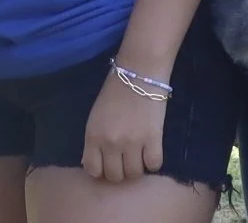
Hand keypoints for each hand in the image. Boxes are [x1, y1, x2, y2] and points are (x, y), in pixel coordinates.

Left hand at [81, 67, 167, 181]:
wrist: (139, 71)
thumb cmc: (115, 90)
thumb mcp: (96, 116)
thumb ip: (94, 140)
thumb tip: (94, 165)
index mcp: (93, 135)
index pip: (93, 170)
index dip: (101, 169)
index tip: (107, 163)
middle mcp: (110, 143)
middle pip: (114, 176)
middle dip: (119, 170)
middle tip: (125, 159)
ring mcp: (132, 143)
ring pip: (134, 174)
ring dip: (136, 167)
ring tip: (139, 155)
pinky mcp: (153, 139)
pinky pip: (154, 165)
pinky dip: (153, 161)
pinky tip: (151, 150)